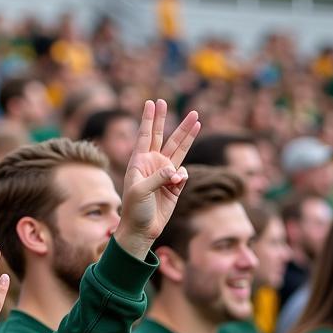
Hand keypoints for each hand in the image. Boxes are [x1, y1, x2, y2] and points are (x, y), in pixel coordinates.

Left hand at [115, 98, 200, 258]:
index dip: (149, 119)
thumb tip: (175, 170)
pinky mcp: (175, 185)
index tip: (152, 102)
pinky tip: (175, 183)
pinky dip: (181, 177)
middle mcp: (152, 164)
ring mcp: (164, 173)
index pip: (145, 136)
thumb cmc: (135, 210)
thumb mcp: (141, 191)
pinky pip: (183, 174)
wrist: (142, 230)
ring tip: (196, 119)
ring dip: (187, 135)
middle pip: (162, 137)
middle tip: (167, 102)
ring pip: (178, 149)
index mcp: (139, 162)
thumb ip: (158, 178)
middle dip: (166, 120)